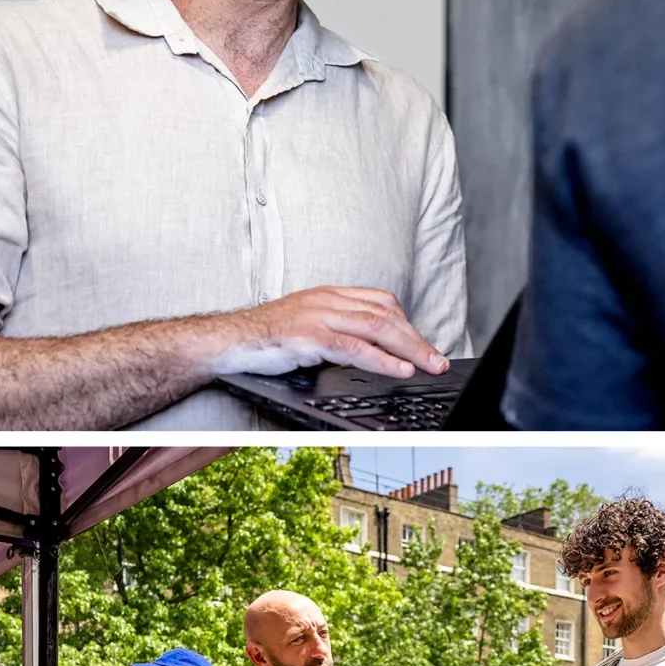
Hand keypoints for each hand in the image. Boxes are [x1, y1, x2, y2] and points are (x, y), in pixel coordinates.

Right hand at [208, 286, 448, 380]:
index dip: (409, 323)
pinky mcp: (309, 336)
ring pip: (378, 328)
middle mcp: (327, 300)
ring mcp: (318, 315)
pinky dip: (383, 360)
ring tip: (430, 366)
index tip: (425, 344)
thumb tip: (374, 350)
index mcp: (329, 295)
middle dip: (418, 339)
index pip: (381, 302)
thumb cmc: (265, 338)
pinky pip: (355, 347)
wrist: (225, 341)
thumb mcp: (308, 326)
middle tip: (439, 360)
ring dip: (411, 349)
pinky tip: (400, 370)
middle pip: (386, 315)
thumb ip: (339, 331)